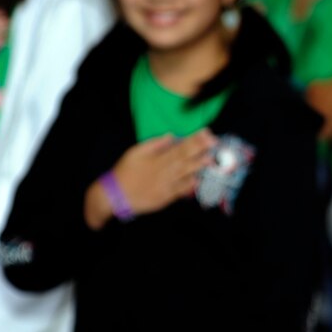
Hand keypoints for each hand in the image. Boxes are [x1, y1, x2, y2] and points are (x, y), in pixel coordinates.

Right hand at [84, 130, 216, 228]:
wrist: (116, 195)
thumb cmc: (125, 171)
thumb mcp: (135, 152)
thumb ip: (154, 144)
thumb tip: (171, 136)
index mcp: (157, 159)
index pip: (180, 147)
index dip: (194, 140)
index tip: (206, 133)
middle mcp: (164, 171)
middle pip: (185, 159)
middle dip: (200, 150)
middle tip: (215, 143)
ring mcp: (165, 185)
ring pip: (185, 174)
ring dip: (198, 166)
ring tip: (211, 159)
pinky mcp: (165, 198)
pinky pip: (179, 191)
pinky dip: (188, 186)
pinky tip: (198, 180)